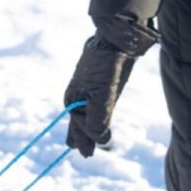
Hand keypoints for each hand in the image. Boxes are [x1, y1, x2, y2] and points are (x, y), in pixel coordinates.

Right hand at [63, 18, 157, 156]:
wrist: (117, 35)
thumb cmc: (106, 64)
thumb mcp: (101, 93)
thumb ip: (98, 117)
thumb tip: (99, 140)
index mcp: (73, 99)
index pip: (77, 126)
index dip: (83, 140)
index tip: (89, 154)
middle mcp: (79, 95)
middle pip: (77, 121)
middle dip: (80, 136)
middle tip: (84, 152)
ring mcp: (91, 89)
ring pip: (87, 113)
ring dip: (88, 127)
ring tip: (88, 141)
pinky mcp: (104, 83)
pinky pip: (98, 104)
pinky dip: (98, 115)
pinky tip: (99, 117)